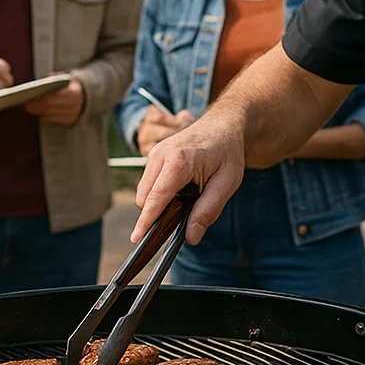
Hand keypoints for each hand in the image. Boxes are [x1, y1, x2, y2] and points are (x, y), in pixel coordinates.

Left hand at [24, 80, 84, 126]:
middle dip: (36, 106)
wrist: (85, 100)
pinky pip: (52, 121)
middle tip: (25, 104)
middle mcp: (73, 106)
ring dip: (37, 112)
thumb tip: (49, 77)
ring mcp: (71, 116)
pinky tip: (38, 112)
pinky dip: (43, 116)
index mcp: (73, 94)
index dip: (40, 97)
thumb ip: (58, 77)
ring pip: (49, 115)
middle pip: (49, 107)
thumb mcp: (68, 79)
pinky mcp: (68, 122)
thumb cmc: (71, 88)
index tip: (30, 96)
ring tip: (28, 107)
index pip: (53, 96)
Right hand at [131, 111, 245, 245]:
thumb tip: (191, 237)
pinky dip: (160, 192)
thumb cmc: (227, 152)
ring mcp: (154, 153)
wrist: (224, 125)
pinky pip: (149, 182)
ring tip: (188, 195)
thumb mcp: (227, 183)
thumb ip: (208, 210)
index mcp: (179, 161)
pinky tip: (181, 187)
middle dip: (158, 213)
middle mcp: (161, 155)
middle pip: (146, 198)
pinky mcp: (153, 154)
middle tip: (186, 213)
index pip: (156, 198)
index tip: (137, 239)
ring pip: (144, 191)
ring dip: (160, 202)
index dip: (146, 222)